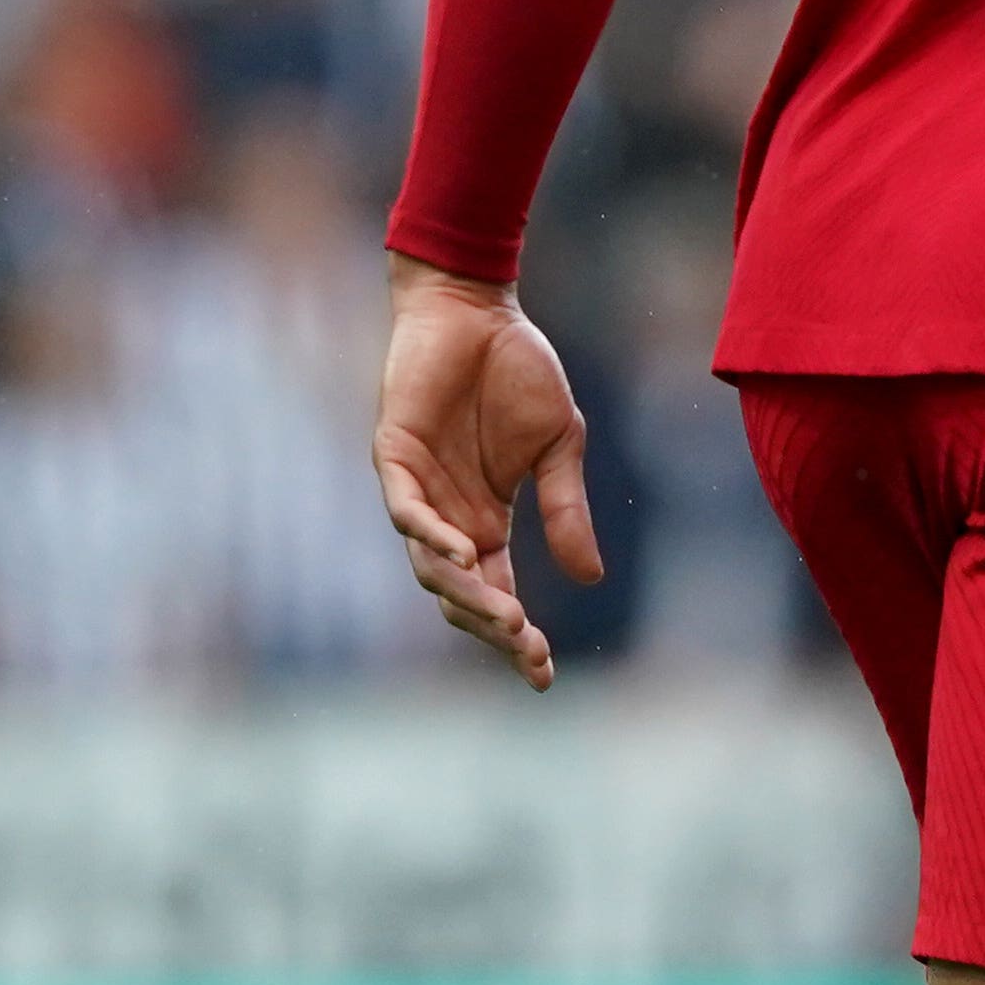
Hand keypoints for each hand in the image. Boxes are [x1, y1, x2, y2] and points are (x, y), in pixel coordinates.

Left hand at [374, 253, 604, 687]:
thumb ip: (565, 509)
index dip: (516, 637)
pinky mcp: (395, 455)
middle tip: (528, 649)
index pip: (496, 593)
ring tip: (507, 617)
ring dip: (466, 593)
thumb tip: (589, 579)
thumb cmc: (517, 370)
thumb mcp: (558, 447)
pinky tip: (465, 554)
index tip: (543, 674)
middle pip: (461, 594)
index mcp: (485, 521)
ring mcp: (418, 489)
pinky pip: (406, 510)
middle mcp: (447, 516)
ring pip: (430, 564)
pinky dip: (431, 536)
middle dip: (493, 629)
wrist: (479, 310)